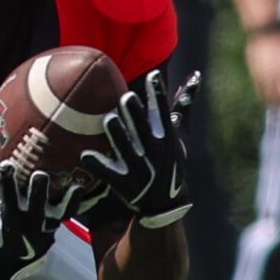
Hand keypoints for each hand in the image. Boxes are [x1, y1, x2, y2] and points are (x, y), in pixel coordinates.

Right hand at [0, 163, 83, 279]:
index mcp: (9, 218)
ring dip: (63, 199)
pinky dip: (77, 203)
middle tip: (39, 174)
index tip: (6, 165)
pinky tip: (86, 187)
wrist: (13, 261)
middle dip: (37, 192)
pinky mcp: (58, 225)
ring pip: (56, 211)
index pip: (7, 199)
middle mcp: (29, 222)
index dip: (6, 182)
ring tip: (71, 183)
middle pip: (35, 206)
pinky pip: (71, 214)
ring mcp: (46, 225)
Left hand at [79, 69, 193, 228]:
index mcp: (166, 137)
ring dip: (117, 134)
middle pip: (142, 128)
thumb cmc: (172, 161)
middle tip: (126, 96)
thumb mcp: (181, 135)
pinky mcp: (122, 182)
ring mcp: (137, 167)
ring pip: (124, 147)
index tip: (153, 76)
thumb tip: (194, 76)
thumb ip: (183, 106)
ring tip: (109, 119)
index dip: (158, 94)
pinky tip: (85, 154)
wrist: (166, 204)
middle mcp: (153, 150)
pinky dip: (97, 164)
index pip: (163, 112)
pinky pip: (107, 172)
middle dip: (135, 113)